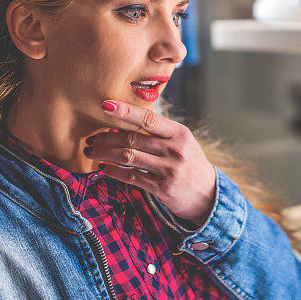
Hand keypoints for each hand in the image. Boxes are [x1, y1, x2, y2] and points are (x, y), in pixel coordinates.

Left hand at [84, 100, 216, 225]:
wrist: (209, 195)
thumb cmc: (190, 164)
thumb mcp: (182, 143)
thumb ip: (159, 133)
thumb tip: (125, 121)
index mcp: (179, 133)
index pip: (148, 118)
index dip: (125, 111)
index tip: (106, 105)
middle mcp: (175, 150)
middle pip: (132, 139)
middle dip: (107, 138)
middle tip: (92, 139)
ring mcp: (169, 170)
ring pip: (128, 157)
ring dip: (105, 154)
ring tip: (92, 153)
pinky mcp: (162, 188)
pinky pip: (131, 177)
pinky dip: (114, 172)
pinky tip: (104, 169)